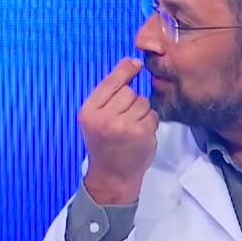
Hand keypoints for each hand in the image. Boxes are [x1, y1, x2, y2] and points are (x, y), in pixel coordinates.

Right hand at [78, 57, 157, 204]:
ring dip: (142, 112)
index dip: (126, 70)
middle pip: (129, 91)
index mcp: (89, 111)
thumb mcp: (96, 119)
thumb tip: (132, 63)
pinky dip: (150, 123)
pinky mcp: (140, 133)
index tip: (136, 63)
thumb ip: (109, 95)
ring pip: (143, 102)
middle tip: (125, 119)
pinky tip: (140, 135)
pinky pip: (152, 115)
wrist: (111, 176)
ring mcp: (123, 126)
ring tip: (132, 128)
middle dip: (131, 101)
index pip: (111, 82)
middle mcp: (104, 117)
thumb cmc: (105, 145)